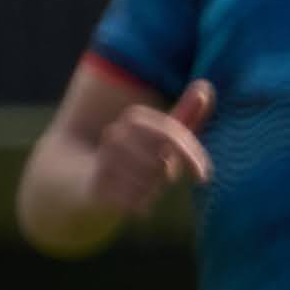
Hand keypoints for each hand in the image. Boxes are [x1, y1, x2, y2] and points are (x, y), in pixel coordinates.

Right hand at [89, 80, 216, 220]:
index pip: (170, 133)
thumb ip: (187, 113)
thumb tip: (205, 84)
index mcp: (136, 119)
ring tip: (143, 187)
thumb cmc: (138, 156)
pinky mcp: (93, 184)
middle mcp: (115, 134)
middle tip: (166, 178)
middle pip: (158, 158)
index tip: (204, 177)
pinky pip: (128, 200)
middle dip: (168, 173)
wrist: (84, 178)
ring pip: (144, 180)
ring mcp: (101, 159)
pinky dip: (138, 205)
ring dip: (151, 189)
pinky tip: (135, 202)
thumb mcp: (164, 136)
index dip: (190, 154)